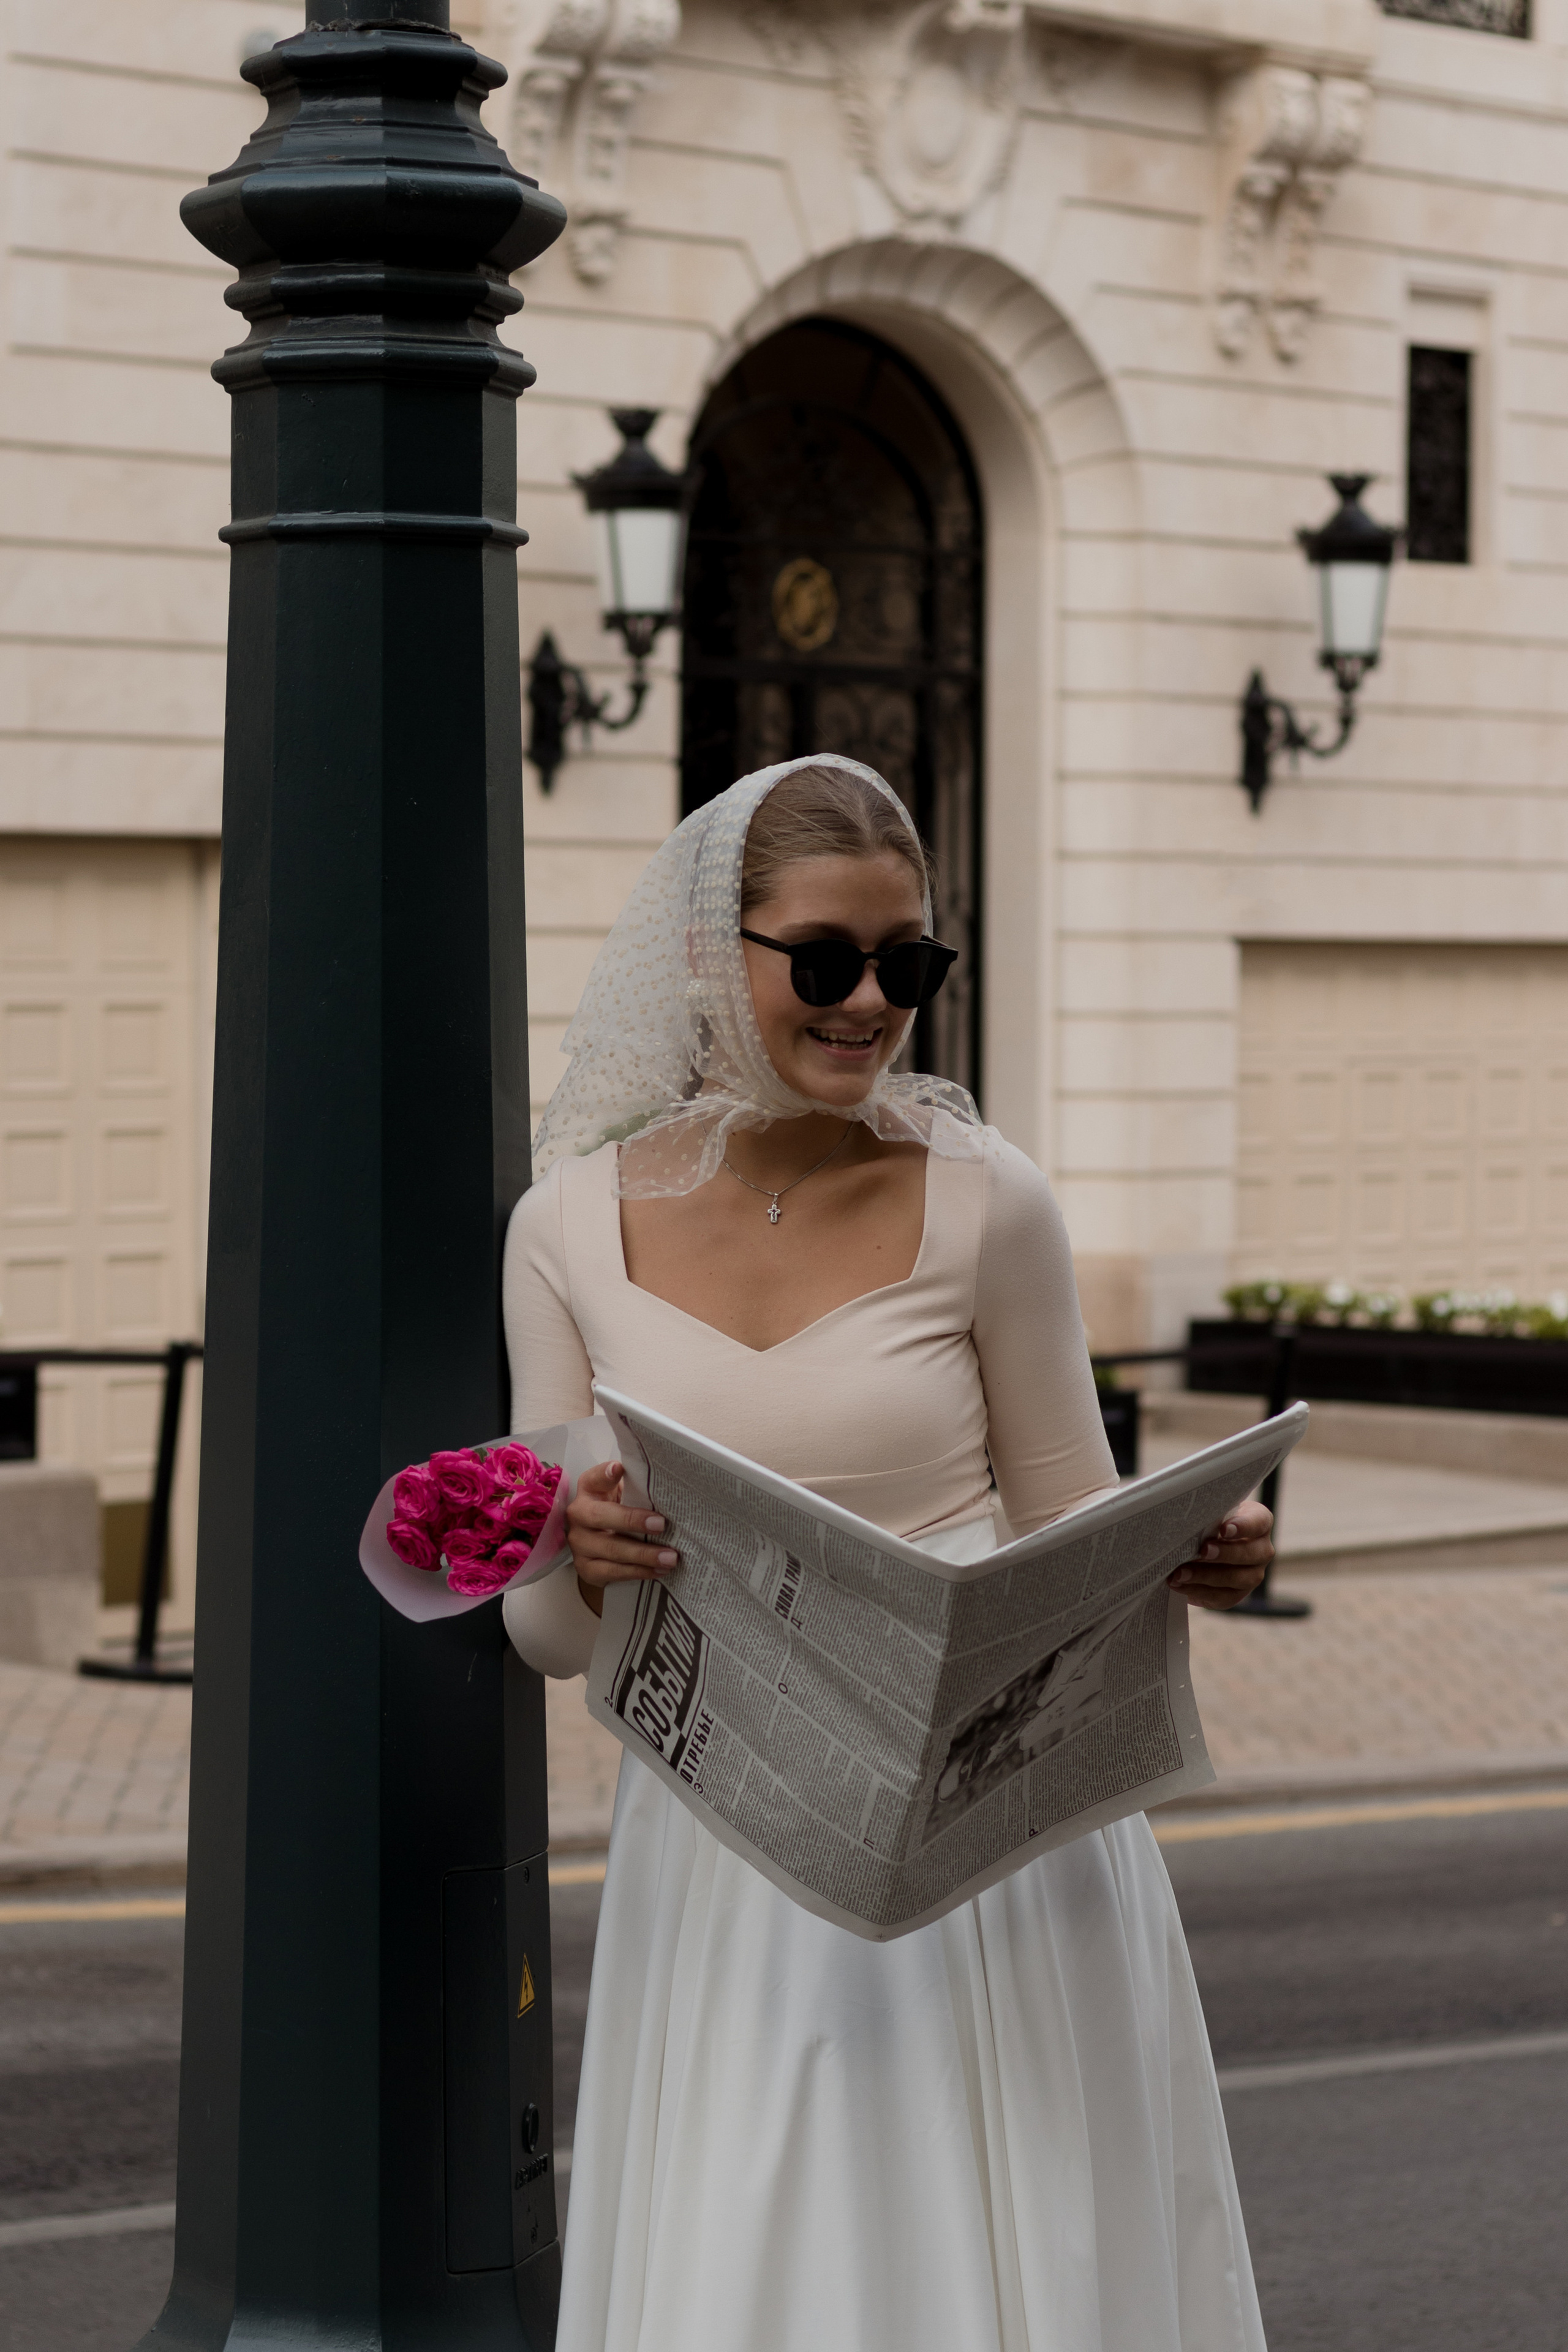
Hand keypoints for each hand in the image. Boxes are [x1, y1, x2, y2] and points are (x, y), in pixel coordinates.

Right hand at [567, 1459, 677, 1618]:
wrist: (602, 1545)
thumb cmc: (620, 1512)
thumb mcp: (625, 1495)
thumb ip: (638, 1491)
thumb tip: (669, 1493)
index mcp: (589, 1489)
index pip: (594, 1478)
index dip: (606, 1474)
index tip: (619, 1469)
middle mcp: (579, 1514)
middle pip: (600, 1516)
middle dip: (632, 1521)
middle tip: (661, 1525)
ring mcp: (579, 1543)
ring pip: (611, 1549)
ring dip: (643, 1554)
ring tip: (670, 1557)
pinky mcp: (585, 1568)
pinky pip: (613, 1572)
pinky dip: (638, 1572)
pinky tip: (658, 1571)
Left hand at [1167, 1498, 1272, 1610]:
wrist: (1201, 1545)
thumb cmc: (1209, 1523)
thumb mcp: (1210, 1515)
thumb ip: (1207, 1518)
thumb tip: (1188, 1524)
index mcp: (1259, 1522)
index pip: (1258, 1522)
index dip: (1243, 1526)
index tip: (1224, 1529)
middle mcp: (1262, 1550)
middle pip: (1251, 1554)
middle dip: (1225, 1553)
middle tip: (1203, 1551)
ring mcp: (1253, 1574)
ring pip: (1237, 1578)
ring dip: (1206, 1576)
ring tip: (1181, 1573)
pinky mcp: (1237, 1593)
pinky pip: (1222, 1596)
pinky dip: (1198, 1591)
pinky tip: (1179, 1584)